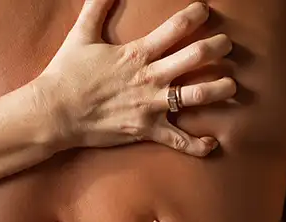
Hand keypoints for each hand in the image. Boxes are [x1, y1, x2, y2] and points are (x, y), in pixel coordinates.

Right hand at [34, 0, 235, 156]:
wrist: (54, 112)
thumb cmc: (66, 74)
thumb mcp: (81, 35)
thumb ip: (96, 7)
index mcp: (137, 53)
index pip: (176, 28)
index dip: (195, 15)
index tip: (205, 10)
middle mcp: (150, 77)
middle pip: (195, 57)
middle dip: (217, 48)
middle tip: (227, 45)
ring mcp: (150, 105)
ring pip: (196, 96)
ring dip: (219, 90)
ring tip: (231, 86)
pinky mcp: (145, 130)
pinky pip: (177, 140)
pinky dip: (197, 144)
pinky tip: (212, 143)